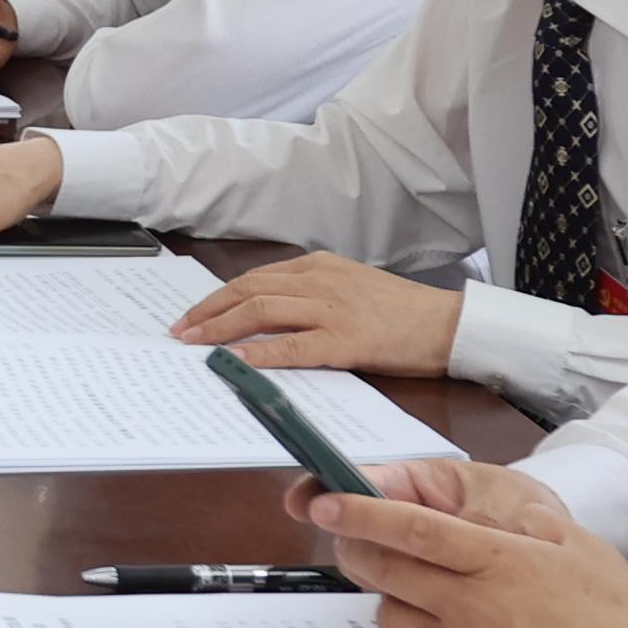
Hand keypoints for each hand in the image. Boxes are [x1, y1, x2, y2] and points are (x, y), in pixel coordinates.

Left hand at [173, 250, 464, 376]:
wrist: (448, 323)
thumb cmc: (401, 313)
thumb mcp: (350, 289)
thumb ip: (311, 296)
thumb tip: (265, 316)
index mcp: (320, 266)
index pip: (256, 277)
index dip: (219, 296)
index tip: (193, 313)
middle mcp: (321, 280)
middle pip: (249, 289)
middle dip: (209, 310)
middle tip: (179, 330)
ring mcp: (333, 308)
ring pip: (262, 310)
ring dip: (221, 328)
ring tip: (195, 344)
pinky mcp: (347, 339)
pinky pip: (294, 345)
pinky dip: (261, 352)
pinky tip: (237, 361)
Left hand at [300, 470, 627, 627]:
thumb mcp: (587, 553)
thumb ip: (535, 527)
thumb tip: (503, 516)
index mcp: (500, 563)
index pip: (412, 529)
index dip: (362, 513)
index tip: (327, 503)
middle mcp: (471, 607)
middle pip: (386, 571)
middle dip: (361, 553)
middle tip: (357, 548)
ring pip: (394, 620)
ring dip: (403, 606)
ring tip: (442, 609)